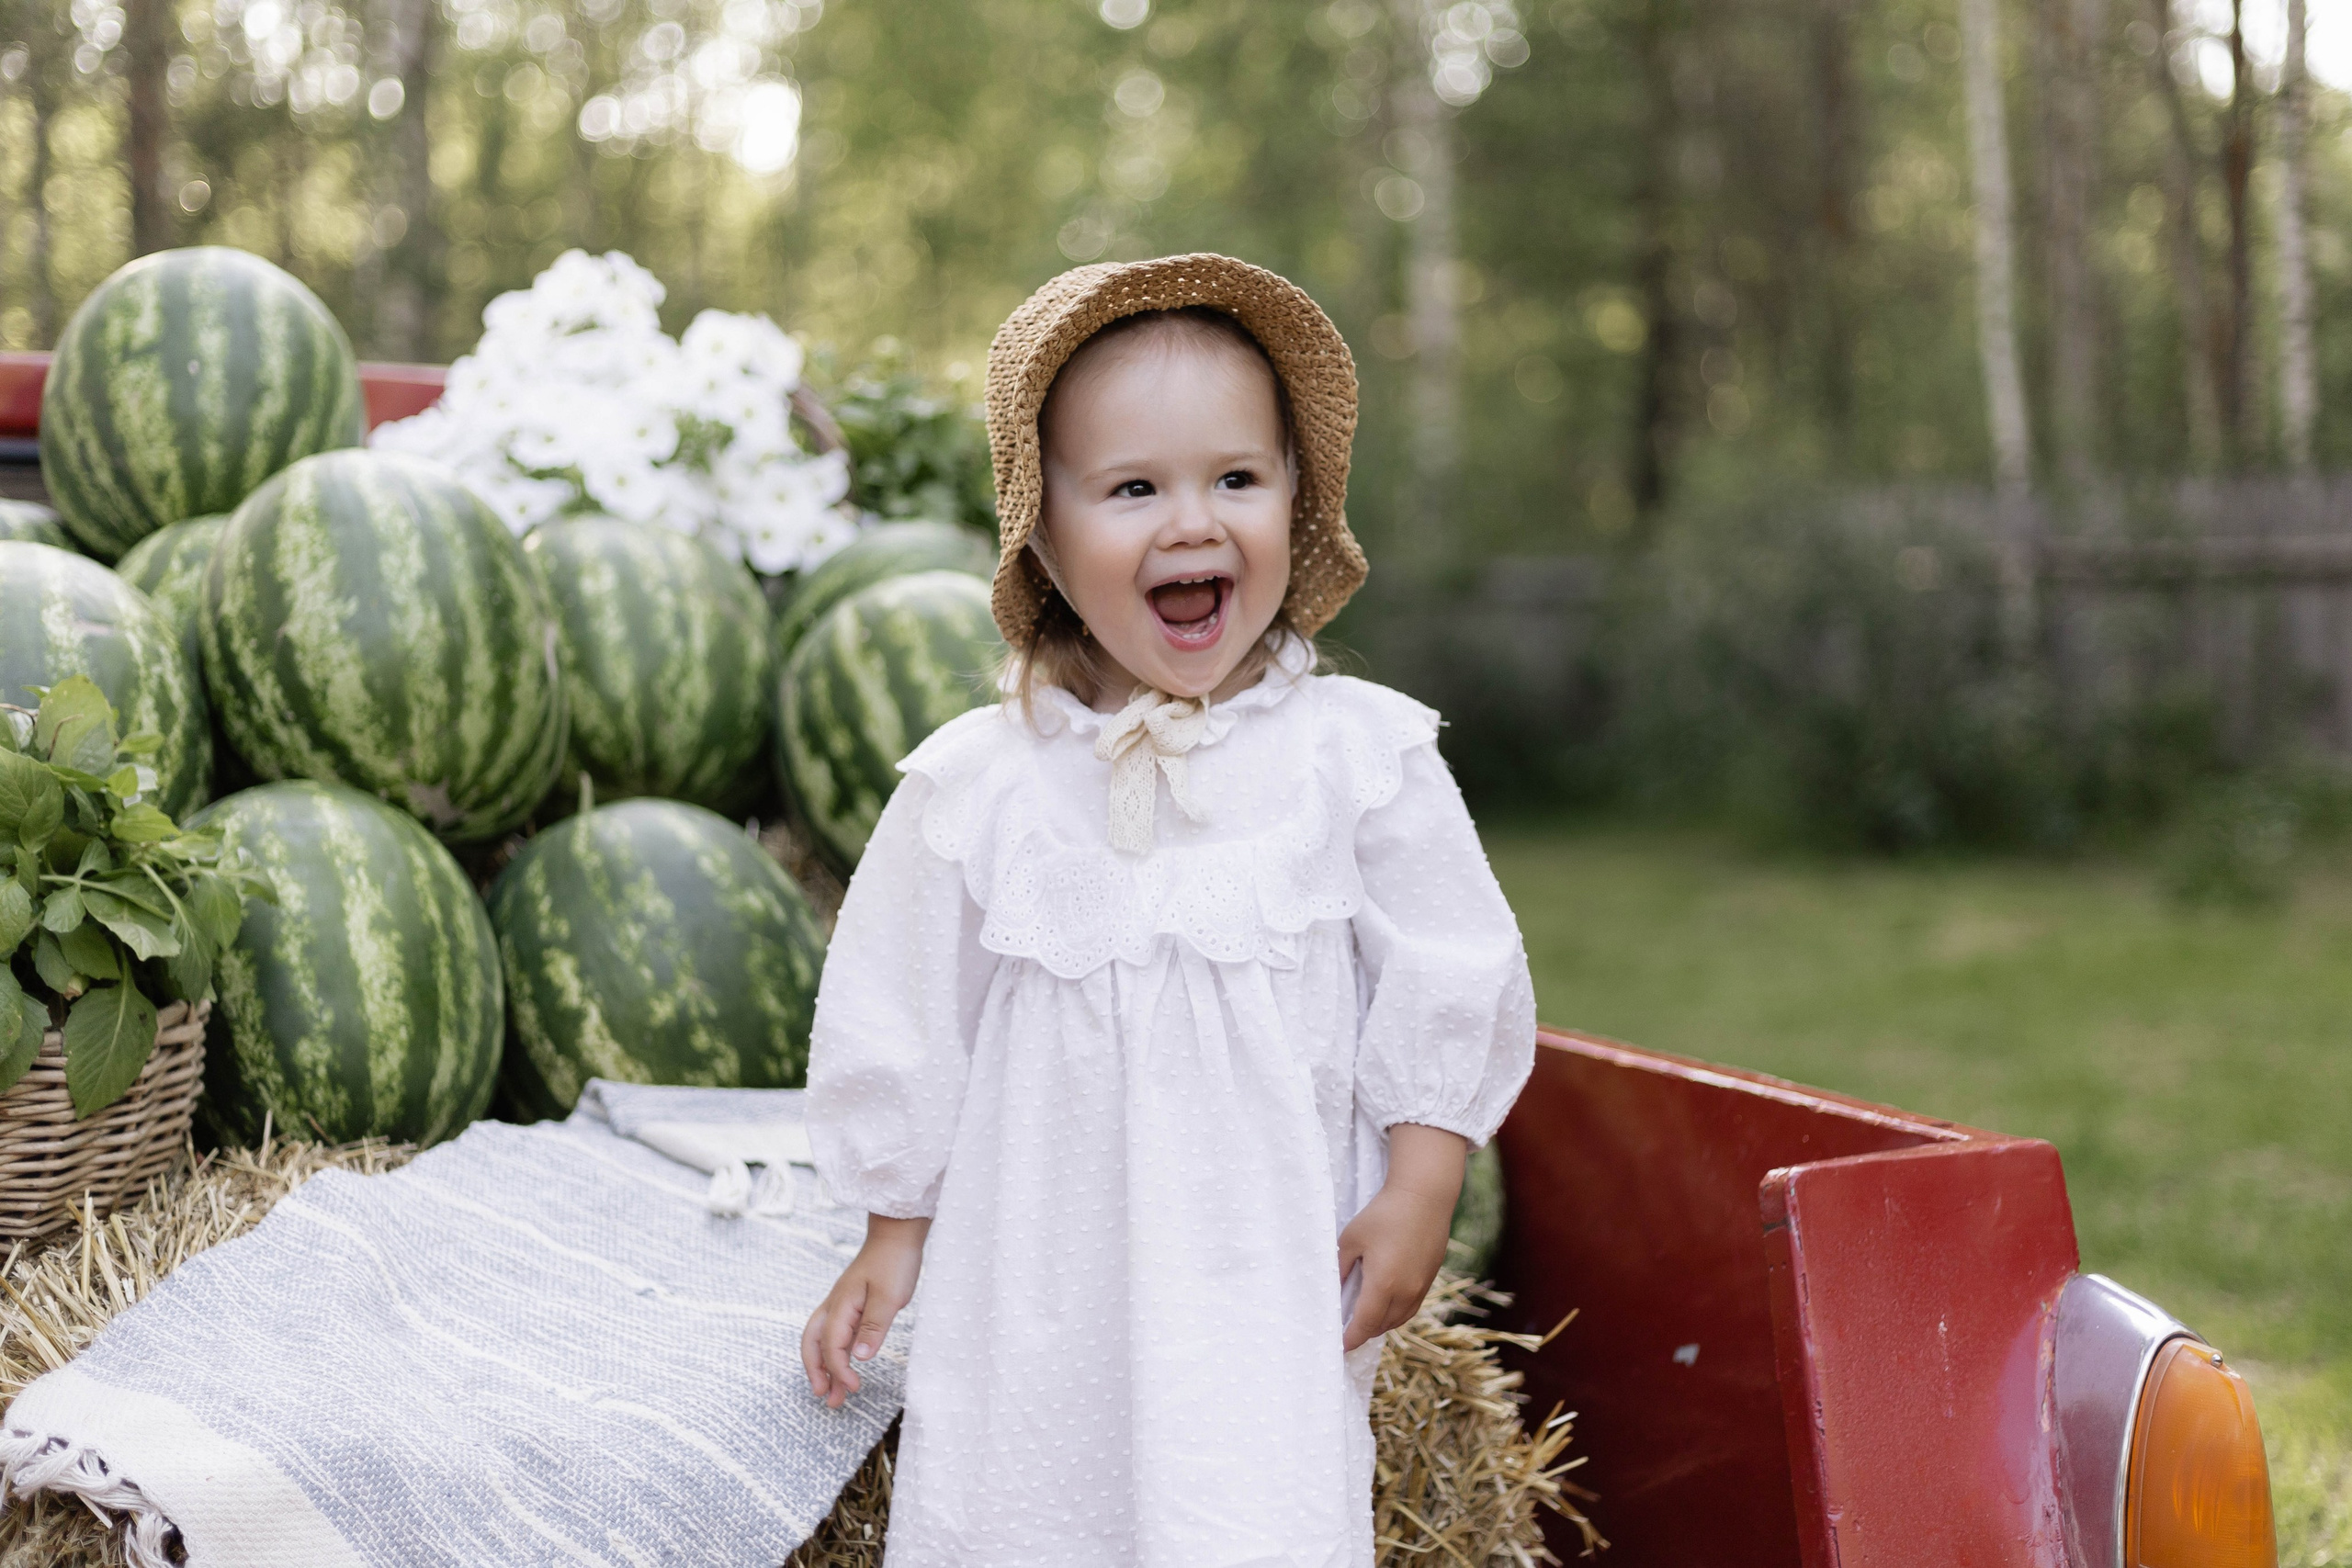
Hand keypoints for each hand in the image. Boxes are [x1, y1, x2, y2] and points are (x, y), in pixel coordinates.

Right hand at [802, 1214, 930, 1407]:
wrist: (897, 1234)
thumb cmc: (894, 1262)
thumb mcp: (889, 1296)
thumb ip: (873, 1327)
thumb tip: (859, 1358)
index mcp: (842, 1305)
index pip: (832, 1345)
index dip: (839, 1369)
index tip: (854, 1388)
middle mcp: (835, 1306)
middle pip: (813, 1343)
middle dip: (816, 1372)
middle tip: (824, 1397)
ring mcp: (841, 1305)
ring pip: (823, 1339)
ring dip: (825, 1366)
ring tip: (831, 1392)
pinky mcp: (851, 1305)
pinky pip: (837, 1333)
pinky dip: (837, 1352)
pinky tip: (846, 1364)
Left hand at [1337, 1124, 1468, 1352]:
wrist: (1424, 1197)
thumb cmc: (1383, 1214)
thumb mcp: (1351, 1239)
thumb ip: (1339, 1269)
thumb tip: (1333, 1292)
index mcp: (1383, 1285)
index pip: (1364, 1324)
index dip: (1350, 1338)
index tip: (1339, 1346)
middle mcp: (1405, 1292)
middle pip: (1381, 1326)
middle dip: (1363, 1333)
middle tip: (1346, 1332)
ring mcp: (1421, 1287)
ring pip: (1398, 1320)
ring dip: (1380, 1325)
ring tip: (1363, 1322)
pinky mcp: (1429, 1279)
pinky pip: (1410, 1308)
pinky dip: (1395, 1314)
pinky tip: (1385, 1306)